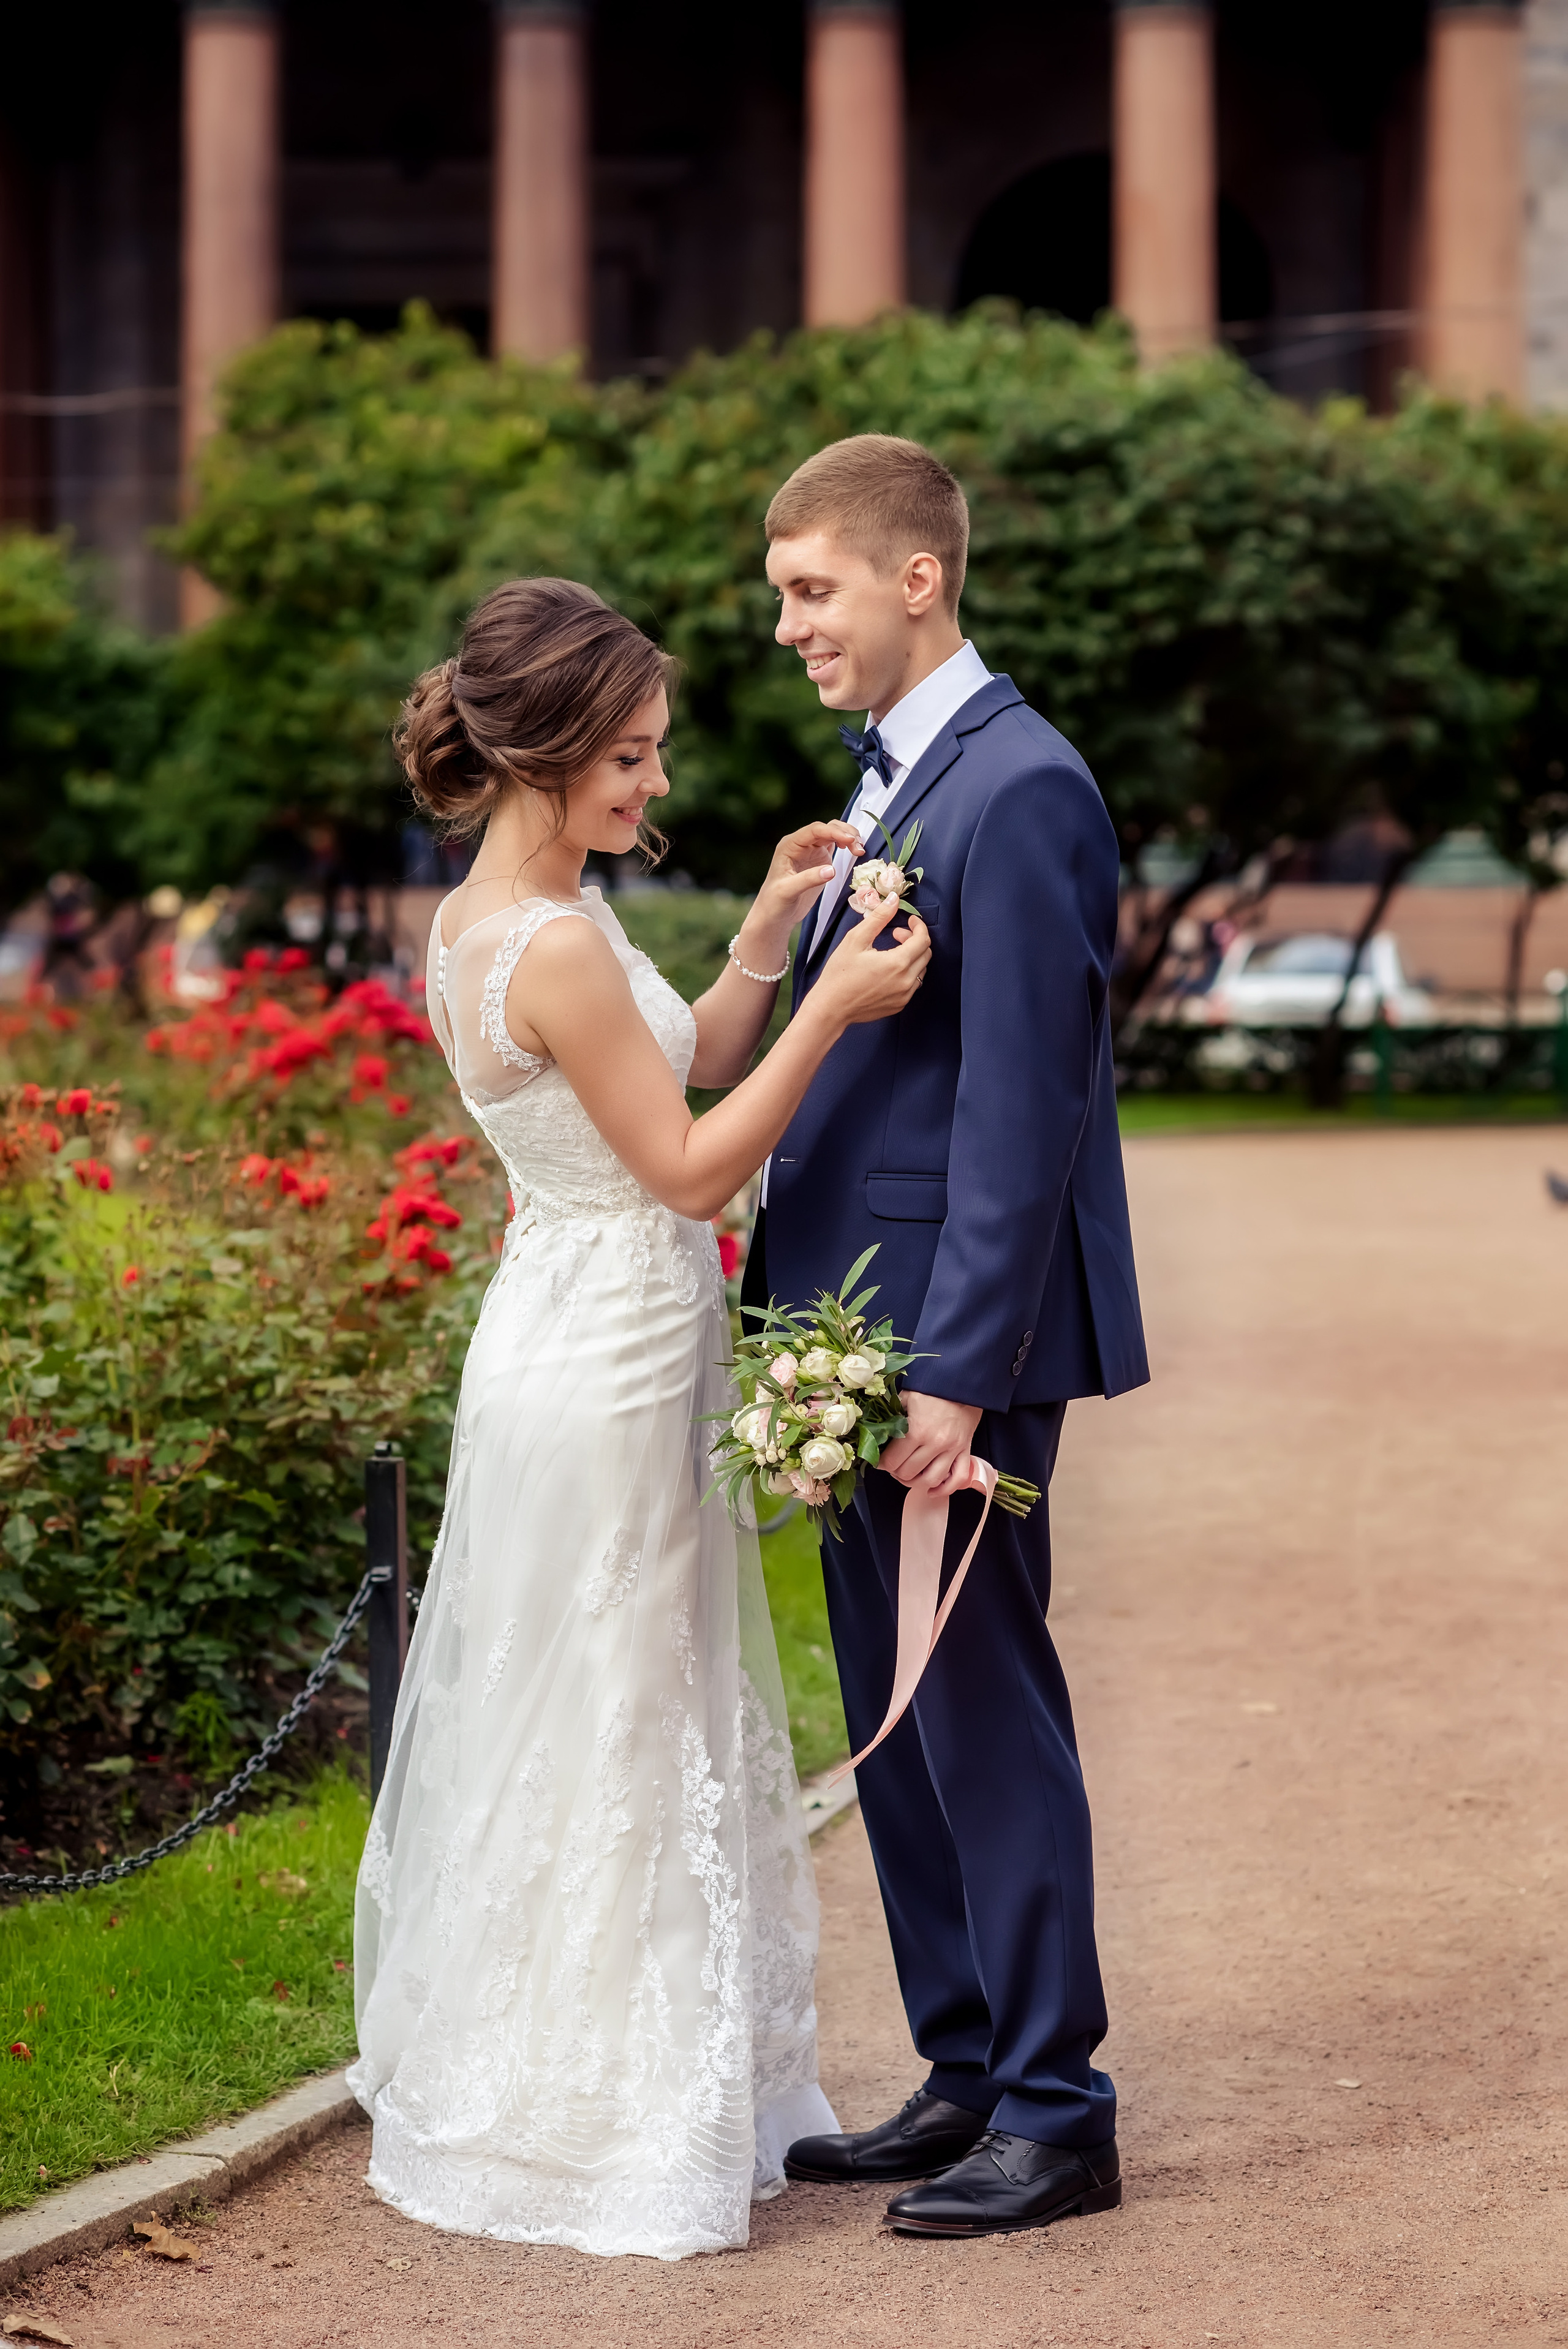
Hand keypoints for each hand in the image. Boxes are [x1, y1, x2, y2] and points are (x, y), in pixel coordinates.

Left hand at [733, 821, 865, 972]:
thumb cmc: (775, 902)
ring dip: (848, 837)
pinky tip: (855, 852)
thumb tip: (832, 870)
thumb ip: (808, 879)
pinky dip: (847, 846)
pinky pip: (835, 845)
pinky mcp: (820, 860)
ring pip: (833, 834)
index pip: (814, 830)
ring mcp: (811, 851)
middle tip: (859, 847)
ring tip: (860, 850)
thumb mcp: (788, 891)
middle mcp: (800, 844)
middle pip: (826, 828)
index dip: (834, 832)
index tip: (850, 840)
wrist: (775, 914)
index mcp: (789, 845)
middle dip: (844, 833)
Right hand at [808, 890, 931, 1028]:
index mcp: (897, 963)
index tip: (910, 920)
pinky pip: (913, 985)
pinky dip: (908, 972)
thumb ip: (879, 918)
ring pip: (921, 969)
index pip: (923, 939)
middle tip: (895, 934)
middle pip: (926, 954)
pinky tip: (889, 969)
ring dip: (912, 956)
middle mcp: (906, 981)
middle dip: (914, 939)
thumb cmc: (839, 974)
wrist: (831, 1007)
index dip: (918, 926)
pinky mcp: (899, 1005)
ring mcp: (904, 995)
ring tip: (891, 952)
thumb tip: (893, 899)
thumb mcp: (856, 939)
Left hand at [878, 1393, 983, 1496]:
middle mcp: (935, 1444)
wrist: (961, 1385)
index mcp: (917, 1430)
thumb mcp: (905, 1397)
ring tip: (908, 1476)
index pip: (893, 1461)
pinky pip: (958, 1479)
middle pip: (909, 1473)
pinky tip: (932, 1489)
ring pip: (931, 1480)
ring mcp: (952, 1450)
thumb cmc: (931, 1390)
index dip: (882, 1464)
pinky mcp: (965, 1452)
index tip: (879, 1460)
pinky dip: (945, 1489)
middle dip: (896, 1473)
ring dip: (916, 1483)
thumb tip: (873, 1431)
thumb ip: (890, 1415)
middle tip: (892, 1466)